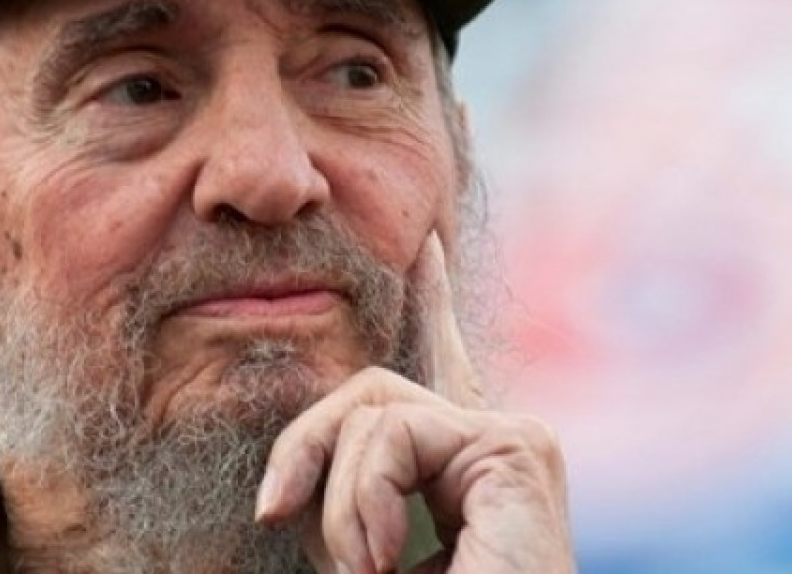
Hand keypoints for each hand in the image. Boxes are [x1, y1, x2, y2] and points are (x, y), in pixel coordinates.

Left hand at [254, 233, 574, 572]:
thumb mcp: (359, 552)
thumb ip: (347, 502)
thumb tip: (279, 494)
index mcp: (460, 473)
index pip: (436, 372)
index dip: (433, 306)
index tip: (426, 248)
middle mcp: (494, 446)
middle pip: (370, 390)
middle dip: (306, 444)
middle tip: (274, 513)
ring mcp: (511, 443)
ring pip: (372, 406)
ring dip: (339, 503)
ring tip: (367, 570)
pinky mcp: (517, 447)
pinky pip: (392, 432)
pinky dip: (364, 502)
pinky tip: (389, 561)